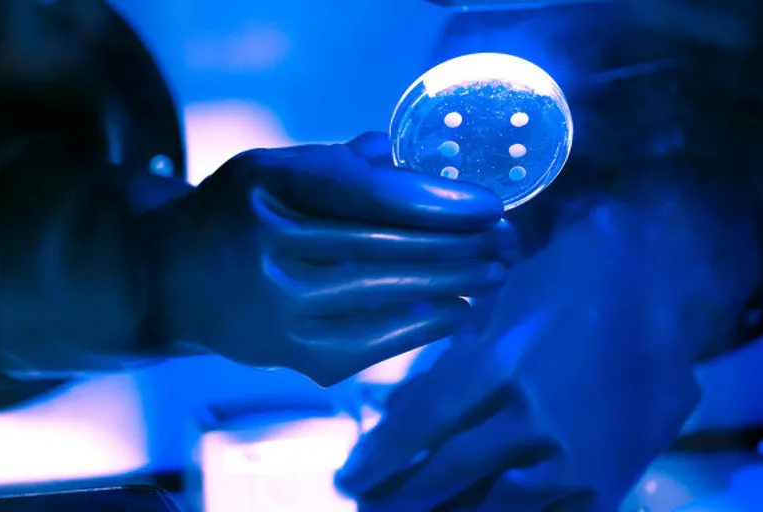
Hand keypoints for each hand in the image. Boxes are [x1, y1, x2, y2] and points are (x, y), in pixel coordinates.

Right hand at [145, 132, 516, 385]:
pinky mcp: (291, 356)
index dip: (433, 201)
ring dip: (452, 284)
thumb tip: (414, 166)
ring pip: (384, 296)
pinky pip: (372, 344)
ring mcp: (281, 311)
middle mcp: (271, 252)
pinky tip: (457, 312)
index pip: (363, 193)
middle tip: (507, 239)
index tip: (489, 206)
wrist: (171, 281)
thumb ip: (341, 163)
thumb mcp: (272, 167)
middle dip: (459, 244)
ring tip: (495, 272)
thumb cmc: (235, 215)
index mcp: (268, 189)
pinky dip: (422, 326)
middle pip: (384, 247)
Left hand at [336, 207, 701, 509]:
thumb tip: (398, 416)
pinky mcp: (612, 475)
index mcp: (500, 363)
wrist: (654, 285)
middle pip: (452, 471)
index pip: (423, 424)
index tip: (349, 479)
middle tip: (370, 507)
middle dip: (404, 496)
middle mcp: (535, 415)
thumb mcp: (492, 311)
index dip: (382, 458)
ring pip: (499, 504)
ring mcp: (577, 452)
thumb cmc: (561, 283)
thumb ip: (448, 368)